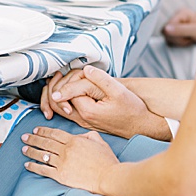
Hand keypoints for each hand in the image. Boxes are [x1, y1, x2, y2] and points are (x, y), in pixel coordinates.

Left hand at [22, 126, 117, 192]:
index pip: (55, 134)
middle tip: (24, 137)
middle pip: (46, 143)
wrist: (107, 177)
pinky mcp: (60, 176)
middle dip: (33, 139)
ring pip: (42, 155)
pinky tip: (27, 164)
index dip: (44, 131)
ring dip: (31, 151)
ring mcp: (62, 163)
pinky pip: (43, 170)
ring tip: (24, 149)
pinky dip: (34, 166)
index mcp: (75, 141)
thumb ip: (88, 136)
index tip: (36, 130)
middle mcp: (66, 150)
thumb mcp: (100, 142)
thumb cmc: (106, 160)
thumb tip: (79, 136)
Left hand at [46, 65, 166, 138]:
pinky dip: (64, 98)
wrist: (140, 126)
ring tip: (66, 78)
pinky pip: (66, 110)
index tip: (83, 73)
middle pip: (54, 101)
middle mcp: (81, 118)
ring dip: (58, 91)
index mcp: (87, 111)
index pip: (66, 91)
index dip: (71, 78)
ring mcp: (82, 121)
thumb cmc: (132, 110)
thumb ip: (100, 79)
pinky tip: (71, 88)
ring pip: (58, 107)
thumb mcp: (118, 91)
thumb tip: (85, 69)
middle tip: (67, 73)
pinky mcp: (85, 121)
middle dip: (57, 84)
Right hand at [163, 8, 195, 46]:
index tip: (190, 36)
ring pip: (168, 38)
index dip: (176, 35)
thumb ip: (181, 30)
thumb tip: (166, 29)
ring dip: (180, 42)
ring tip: (191, 40)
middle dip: (178, 39)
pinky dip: (180, 44)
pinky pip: (171, 41)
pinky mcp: (178, 31)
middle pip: (165, 32)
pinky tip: (189, 41)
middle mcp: (178, 17)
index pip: (167, 27)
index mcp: (182, 12)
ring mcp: (177, 24)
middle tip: (191, 39)